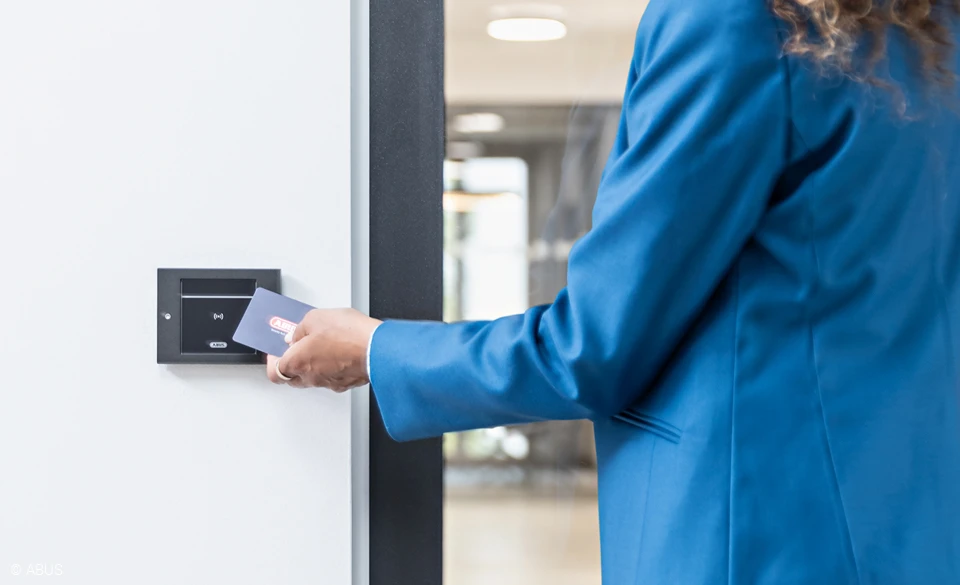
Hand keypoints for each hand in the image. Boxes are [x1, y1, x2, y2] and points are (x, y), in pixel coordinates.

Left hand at [265, 308, 381, 391]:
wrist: (379, 347)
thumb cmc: (349, 334)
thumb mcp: (315, 318)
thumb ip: (299, 328)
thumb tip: (295, 335)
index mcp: (298, 363)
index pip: (274, 372)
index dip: (272, 361)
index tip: (275, 350)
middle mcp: (312, 377)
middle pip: (292, 377)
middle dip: (292, 363)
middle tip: (297, 346)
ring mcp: (330, 382)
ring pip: (314, 377)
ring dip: (313, 364)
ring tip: (321, 345)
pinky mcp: (347, 382)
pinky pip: (333, 376)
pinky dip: (332, 366)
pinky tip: (339, 351)